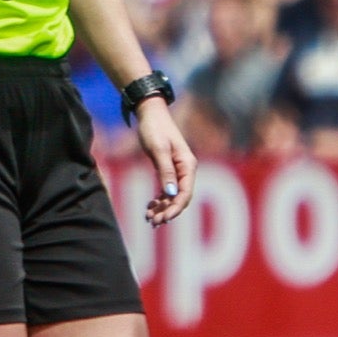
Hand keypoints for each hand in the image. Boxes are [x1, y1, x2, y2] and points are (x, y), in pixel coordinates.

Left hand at [133, 97, 196, 224]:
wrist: (150, 114)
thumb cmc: (155, 129)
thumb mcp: (159, 149)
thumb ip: (166, 171)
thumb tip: (171, 193)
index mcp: (188, 165)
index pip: (186, 193)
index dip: (176, 208)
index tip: (164, 219)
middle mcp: (186, 170)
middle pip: (180, 198)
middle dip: (168, 211)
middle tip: (153, 222)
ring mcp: (177, 171)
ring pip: (173, 197)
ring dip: (162, 208)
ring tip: (149, 218)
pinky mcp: (168, 170)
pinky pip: (166, 191)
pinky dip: (159, 200)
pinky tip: (149, 208)